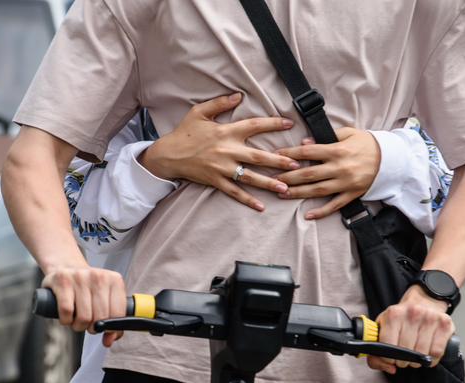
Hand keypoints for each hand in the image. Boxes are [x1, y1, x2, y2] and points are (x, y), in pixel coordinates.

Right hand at [42, 267, 126, 346]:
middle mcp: (99, 276)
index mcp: (114, 280)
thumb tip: (109, 341)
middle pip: (100, 317)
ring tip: (77, 321)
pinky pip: (67, 311)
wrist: (67, 268)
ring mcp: (80, 276)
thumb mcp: (104, 300)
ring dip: (79, 326)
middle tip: (88, 325)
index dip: (111, 328)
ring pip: (84, 317)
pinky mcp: (63, 280)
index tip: (104, 330)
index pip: (118, 313)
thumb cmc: (87, 289)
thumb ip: (111, 322)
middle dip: (93, 328)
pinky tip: (67, 317)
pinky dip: (66, 320)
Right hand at [138, 93, 299, 210]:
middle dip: (279, 161)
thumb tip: (238, 95)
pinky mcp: (216, 181)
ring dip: (269, 183)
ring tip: (286, 188)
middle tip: (296, 165)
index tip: (289, 122)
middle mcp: (227, 150)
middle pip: (259, 156)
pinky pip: (235, 192)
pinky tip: (261, 206)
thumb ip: (220, 103)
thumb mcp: (199, 112)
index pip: (254, 125)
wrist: (167, 155)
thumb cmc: (184, 132)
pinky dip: (248, 200)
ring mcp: (222, 168)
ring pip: (250, 177)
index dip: (273, 123)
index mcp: (226, 131)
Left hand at [272, 127, 380, 218]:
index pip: (308, 152)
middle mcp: (340, 167)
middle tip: (273, 180)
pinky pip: (335, 205)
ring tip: (282, 194)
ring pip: (317, 190)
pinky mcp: (352, 194)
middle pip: (309, 173)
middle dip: (288, 177)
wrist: (391, 158)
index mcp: (338, 150)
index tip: (275, 155)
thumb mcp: (348, 132)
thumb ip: (327, 136)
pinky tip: (308, 214)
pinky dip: (321, 211)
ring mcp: (346, 183)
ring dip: (298, 193)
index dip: (289, 154)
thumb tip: (305, 142)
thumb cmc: (366, 143)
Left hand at [366, 285, 454, 372]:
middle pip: (406, 350)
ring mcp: (430, 317)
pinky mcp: (444, 323)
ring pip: (422, 353)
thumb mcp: (383, 328)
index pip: (388, 345)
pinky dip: (431, 360)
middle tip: (403, 359)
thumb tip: (389, 367)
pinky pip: (437, 351)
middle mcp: (412, 313)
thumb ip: (376, 350)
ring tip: (414, 357)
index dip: (389, 358)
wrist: (421, 302)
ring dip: (417, 362)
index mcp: (393, 314)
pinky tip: (427, 357)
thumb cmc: (401, 320)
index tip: (390, 359)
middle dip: (403, 361)